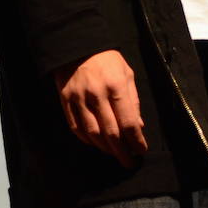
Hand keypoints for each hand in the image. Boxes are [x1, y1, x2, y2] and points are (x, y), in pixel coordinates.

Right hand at [53, 49, 147, 166]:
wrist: (77, 45)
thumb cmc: (107, 59)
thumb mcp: (127, 73)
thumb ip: (133, 100)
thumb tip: (138, 127)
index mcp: (116, 86)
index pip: (128, 121)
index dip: (136, 140)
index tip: (141, 150)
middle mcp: (97, 94)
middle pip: (110, 132)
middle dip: (122, 151)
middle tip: (129, 162)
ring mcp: (79, 99)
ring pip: (92, 133)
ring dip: (105, 148)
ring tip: (114, 154)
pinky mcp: (65, 101)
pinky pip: (76, 127)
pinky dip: (87, 140)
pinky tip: (96, 144)